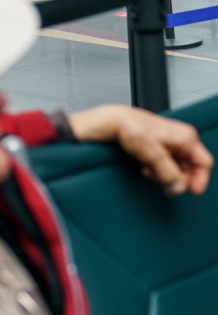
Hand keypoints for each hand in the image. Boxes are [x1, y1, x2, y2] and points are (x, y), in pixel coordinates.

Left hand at [69, 105, 212, 195]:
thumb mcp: (153, 154)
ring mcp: (168, 143)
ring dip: (164, 175)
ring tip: (150, 173)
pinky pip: (163, 165)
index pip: (204, 163)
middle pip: (190, 167)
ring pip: (176, 168)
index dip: (200, 179)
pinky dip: (156, 170)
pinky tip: (146, 169)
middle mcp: (179, 139)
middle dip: (177, 178)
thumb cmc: (130, 127)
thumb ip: (169, 173)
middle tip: (166, 184)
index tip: (192, 191)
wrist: (110, 122)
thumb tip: (179, 187)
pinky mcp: (157, 147)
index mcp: (185, 137)